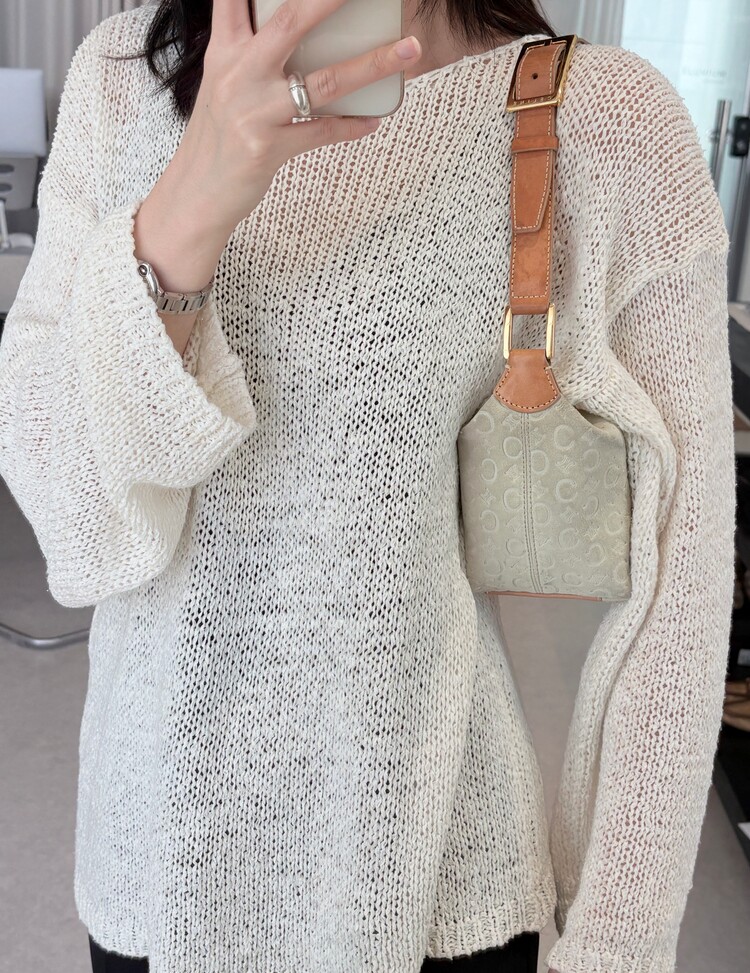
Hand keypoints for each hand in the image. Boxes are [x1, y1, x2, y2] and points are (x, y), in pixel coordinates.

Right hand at [168, 0, 422, 238]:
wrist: (195, 194)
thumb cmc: (215, 137)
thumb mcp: (222, 84)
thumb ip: (249, 53)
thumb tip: (297, 30)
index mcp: (224, 51)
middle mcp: (238, 74)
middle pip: (292, 21)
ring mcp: (254, 111)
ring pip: (324, 81)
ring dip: (373, 64)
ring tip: (409, 50)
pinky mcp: (268, 148)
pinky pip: (322, 132)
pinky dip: (352, 125)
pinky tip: (374, 119)